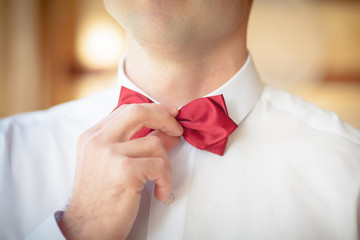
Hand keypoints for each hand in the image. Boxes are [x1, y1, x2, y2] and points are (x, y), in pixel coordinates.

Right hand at [58, 103, 182, 239]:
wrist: (87, 229)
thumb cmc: (101, 199)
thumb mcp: (112, 164)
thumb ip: (135, 143)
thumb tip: (166, 131)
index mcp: (92, 137)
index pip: (126, 110)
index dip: (152, 109)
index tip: (168, 114)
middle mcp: (98, 141)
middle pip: (138, 111)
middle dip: (164, 117)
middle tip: (177, 130)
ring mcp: (110, 154)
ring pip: (155, 144)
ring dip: (166, 165)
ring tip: (160, 181)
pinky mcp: (125, 170)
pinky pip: (160, 165)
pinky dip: (166, 180)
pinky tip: (159, 192)